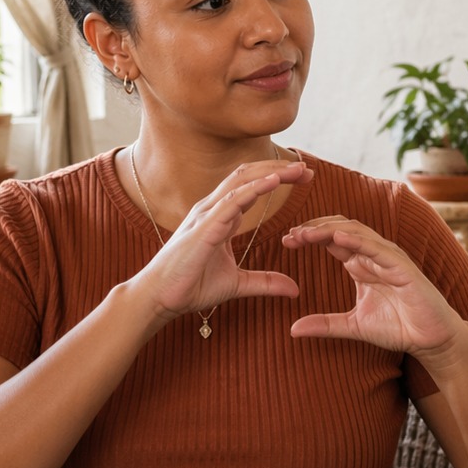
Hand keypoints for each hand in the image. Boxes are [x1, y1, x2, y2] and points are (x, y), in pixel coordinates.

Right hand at [137, 159, 310, 320]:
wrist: (160, 299)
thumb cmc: (190, 287)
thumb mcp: (238, 284)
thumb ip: (265, 282)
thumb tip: (295, 289)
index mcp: (221, 217)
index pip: (251, 186)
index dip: (277, 177)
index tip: (304, 177)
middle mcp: (213, 209)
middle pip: (249, 176)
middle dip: (279, 169)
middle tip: (307, 169)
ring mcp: (207, 215)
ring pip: (242, 182)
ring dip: (272, 173)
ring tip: (297, 170)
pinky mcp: (204, 227)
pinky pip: (232, 201)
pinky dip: (255, 188)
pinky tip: (274, 182)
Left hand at [282, 217, 461, 354]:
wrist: (431, 340)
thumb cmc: (399, 328)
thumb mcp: (353, 326)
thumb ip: (325, 324)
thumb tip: (293, 329)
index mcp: (361, 264)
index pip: (331, 240)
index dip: (309, 237)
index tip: (286, 241)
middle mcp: (374, 255)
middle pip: (340, 229)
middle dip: (314, 229)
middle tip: (290, 235)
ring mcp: (389, 258)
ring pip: (356, 233)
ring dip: (329, 231)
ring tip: (305, 234)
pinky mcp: (403, 267)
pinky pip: (378, 248)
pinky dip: (358, 241)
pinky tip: (337, 239)